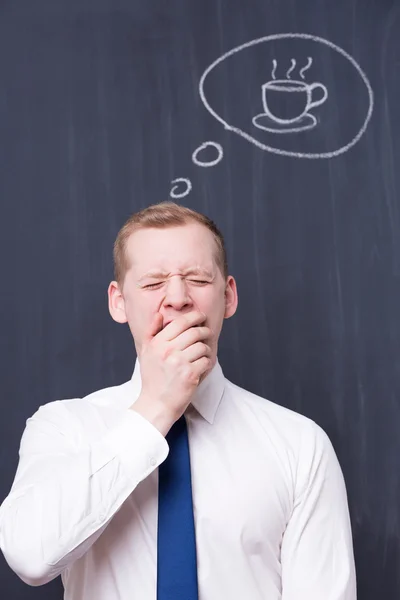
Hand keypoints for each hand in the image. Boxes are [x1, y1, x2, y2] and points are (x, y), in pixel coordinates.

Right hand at [130, 310, 211, 434]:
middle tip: (207, 332)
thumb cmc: (152, 377)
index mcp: (157, 343)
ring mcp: (179, 362)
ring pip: (202, 346)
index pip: (180, 322)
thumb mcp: (146, 352)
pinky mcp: (190, 374)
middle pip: (194, 332)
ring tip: (203, 353)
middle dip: (205, 331)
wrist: (156, 403)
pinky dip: (208, 362)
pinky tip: (203, 365)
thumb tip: (159, 314)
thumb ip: (151, 331)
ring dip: (206, 349)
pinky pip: (206, 360)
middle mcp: (167, 351)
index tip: (201, 316)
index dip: (194, 316)